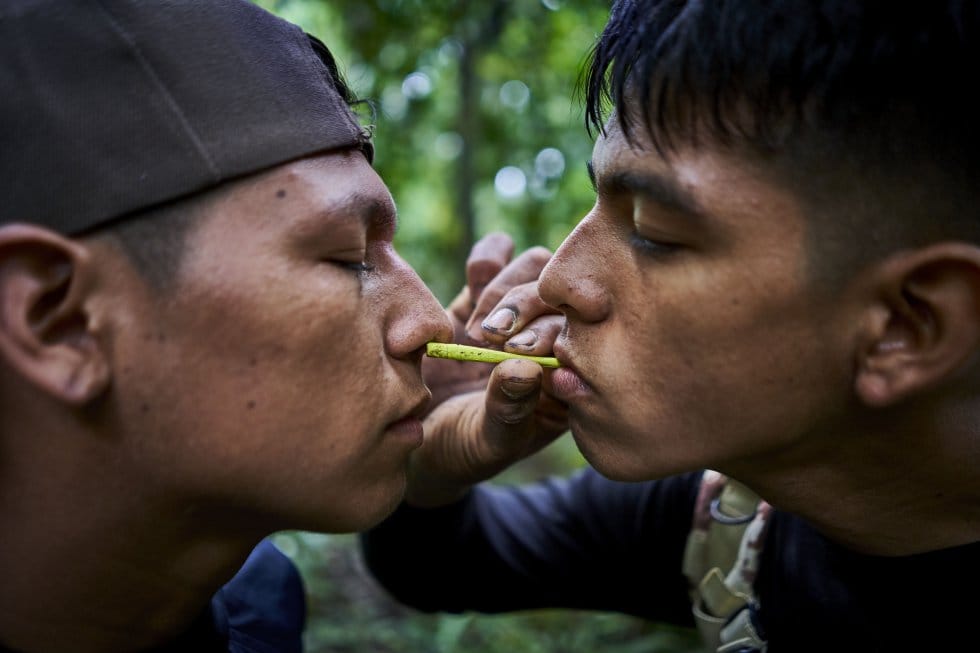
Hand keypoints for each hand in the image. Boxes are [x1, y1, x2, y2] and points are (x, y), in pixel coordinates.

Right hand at [412, 233, 568, 506]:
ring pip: (535, 267)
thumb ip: (507, 410)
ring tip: (476, 329)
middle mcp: (552, 336)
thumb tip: (525, 368)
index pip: (584, 334)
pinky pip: (496, 256)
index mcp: (571, 377)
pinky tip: (470, 287)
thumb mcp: (486, 442)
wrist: (421, 440)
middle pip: (562, 294)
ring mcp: (518, 311)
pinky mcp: (481, 293)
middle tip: (492, 338)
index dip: (554, 334)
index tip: (518, 351)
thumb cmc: (463, 451)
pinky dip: (487, 259)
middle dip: (528, 309)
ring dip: (505, 290)